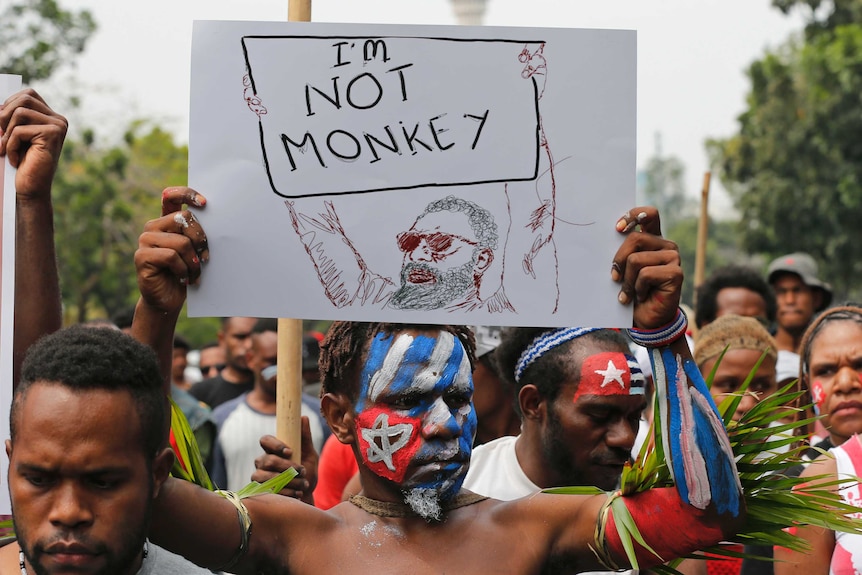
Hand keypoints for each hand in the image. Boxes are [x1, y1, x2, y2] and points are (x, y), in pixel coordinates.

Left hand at [0, 89, 66, 202]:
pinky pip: (19, 130)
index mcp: (51, 117)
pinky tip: (15, 160)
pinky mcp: (53, 135)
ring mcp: (58, 127)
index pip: (28, 95)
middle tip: (1, 137)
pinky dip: (10, 145)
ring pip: (19, 112)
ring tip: (7, 149)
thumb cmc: (20, 162)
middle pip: (24, 99)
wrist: (30, 189)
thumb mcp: (12, 133)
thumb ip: (9, 115)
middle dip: (5, 116)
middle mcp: (59, 120)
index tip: (2, 126)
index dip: (9, 105)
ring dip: (7, 132)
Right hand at [135, 187, 207, 313]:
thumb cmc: (185, 273)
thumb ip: (196, 235)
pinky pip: (171, 257)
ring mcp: (145, 241)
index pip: (172, 197)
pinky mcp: (141, 257)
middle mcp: (153, 227)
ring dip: (194, 261)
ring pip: (181, 241)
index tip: (204, 203)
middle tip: (206, 258)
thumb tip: (216, 221)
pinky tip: (183, 279)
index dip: (187, 194)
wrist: (168, 300)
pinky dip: (183, 270)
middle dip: (201, 240)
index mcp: (166, 221)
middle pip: (184, 219)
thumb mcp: (195, 251)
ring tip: (194, 274)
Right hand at [252, 416, 318, 502]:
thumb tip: (303, 417)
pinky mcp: (259, 493)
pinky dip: (286, 492)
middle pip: (268, 460)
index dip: (275, 445)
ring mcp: (258, 477)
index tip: (290, 451)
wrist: (306, 495)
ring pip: (266, 477)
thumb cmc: (307, 472)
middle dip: (287, 467)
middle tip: (303, 471)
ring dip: (288, 481)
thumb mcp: (310, 454)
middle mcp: (262, 462)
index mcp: (272, 450)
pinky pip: (268, 492)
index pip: (265, 440)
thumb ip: (305, 437)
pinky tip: (297, 493)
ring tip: (303, 485)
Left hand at [611, 206, 681, 328]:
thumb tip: (609, 237)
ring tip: (629, 292)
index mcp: (653, 239)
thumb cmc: (631, 291)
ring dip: (627, 280)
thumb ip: (622, 252)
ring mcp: (673, 257)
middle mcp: (665, 245)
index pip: (648, 215)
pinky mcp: (676, 272)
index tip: (617, 228)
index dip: (633, 216)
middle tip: (615, 277)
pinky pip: (645, 274)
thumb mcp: (623, 268)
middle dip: (618, 260)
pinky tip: (642, 295)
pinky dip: (637, 288)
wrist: (645, 318)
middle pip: (635, 239)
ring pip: (636, 260)